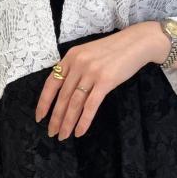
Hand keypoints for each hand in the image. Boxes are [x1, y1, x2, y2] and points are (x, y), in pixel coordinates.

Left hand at [35, 21, 170, 139]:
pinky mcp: (105, 81)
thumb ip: (75, 67)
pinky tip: (80, 131)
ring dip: (67, 122)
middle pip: (63, 96)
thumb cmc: (113, 50)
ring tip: (63, 135)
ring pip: (74, 103)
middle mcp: (78, 64)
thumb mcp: (88, 53)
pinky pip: (91, 105)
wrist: (136, 43)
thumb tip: (64, 91)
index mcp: (71, 57)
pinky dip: (84, 121)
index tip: (40, 117)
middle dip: (56, 117)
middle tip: (52, 132)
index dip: (44, 102)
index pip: (51, 82)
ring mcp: (91, 72)